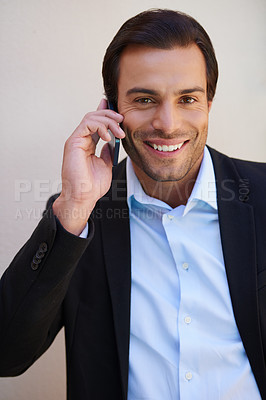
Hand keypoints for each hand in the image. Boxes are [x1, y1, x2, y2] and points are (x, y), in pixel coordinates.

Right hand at [53, 99, 124, 234]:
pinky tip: (108, 136)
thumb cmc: (92, 186)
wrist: (83, 197)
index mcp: (87, 144)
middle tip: (122, 121)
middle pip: (94, 117)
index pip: (96, 123)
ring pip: (91, 117)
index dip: (106, 114)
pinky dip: (100, 126)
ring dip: (108, 120)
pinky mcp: (73, 142)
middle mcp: (80, 140)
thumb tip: (113, 142)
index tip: (119, 113)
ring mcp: (76, 140)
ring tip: (119, 131)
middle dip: (110, 116)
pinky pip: (87, 124)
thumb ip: (108, 152)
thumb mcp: (106, 165)